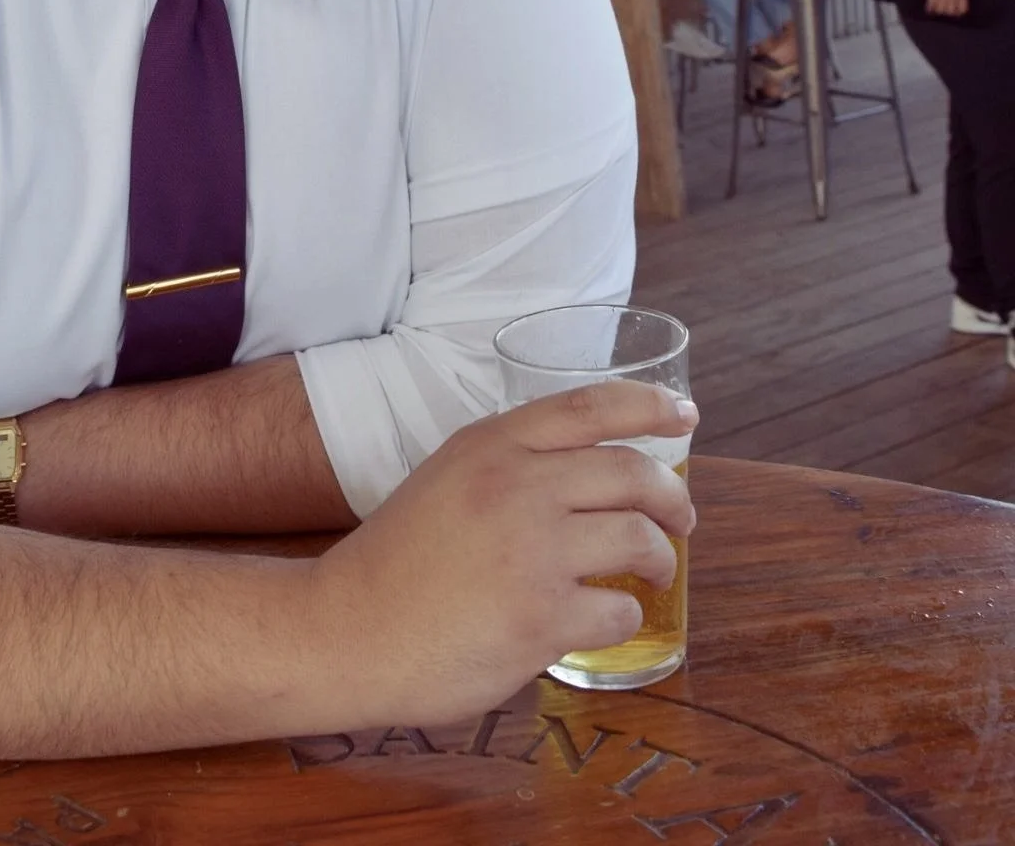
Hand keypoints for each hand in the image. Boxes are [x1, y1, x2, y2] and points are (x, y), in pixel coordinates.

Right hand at [307, 381, 696, 728]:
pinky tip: (602, 619)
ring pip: (638, 538)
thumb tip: (583, 475)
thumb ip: (507, 466)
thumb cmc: (397, 560)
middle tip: (680, 517)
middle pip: (631, 471)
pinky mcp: (542, 617)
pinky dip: (623, 615)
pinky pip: (618, 610)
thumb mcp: (447, 478)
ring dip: (660, 558)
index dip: (648, 404)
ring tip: (652, 571)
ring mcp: (532, 551)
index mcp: (491, 444)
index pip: (589, 406)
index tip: (684, 414)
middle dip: (672, 496)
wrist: (348, 628)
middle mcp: (516, 485)